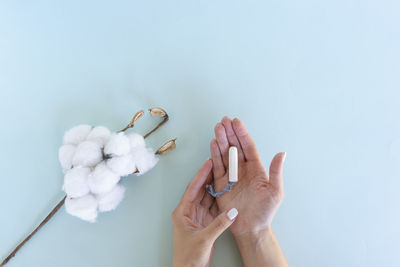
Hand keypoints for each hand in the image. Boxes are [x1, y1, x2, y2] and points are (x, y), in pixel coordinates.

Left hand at [172, 159, 238, 266]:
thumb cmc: (188, 257)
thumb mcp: (204, 239)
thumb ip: (219, 224)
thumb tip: (232, 211)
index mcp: (182, 212)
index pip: (193, 189)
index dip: (201, 175)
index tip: (209, 163)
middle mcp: (189, 212)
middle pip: (200, 190)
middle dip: (209, 178)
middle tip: (219, 165)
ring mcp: (198, 217)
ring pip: (207, 198)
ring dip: (215, 188)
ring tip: (224, 175)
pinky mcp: (205, 224)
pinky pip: (213, 208)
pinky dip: (220, 200)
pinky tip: (226, 193)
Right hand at [209, 117, 285, 237]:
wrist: (251, 227)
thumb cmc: (265, 211)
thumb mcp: (275, 192)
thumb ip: (276, 172)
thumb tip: (281, 153)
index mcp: (256, 169)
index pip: (248, 147)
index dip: (242, 134)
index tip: (237, 122)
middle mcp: (243, 169)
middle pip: (234, 147)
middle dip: (229, 133)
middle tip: (224, 120)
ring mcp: (231, 175)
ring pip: (225, 154)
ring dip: (221, 140)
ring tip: (217, 127)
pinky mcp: (221, 184)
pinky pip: (217, 166)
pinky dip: (214, 155)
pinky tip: (213, 143)